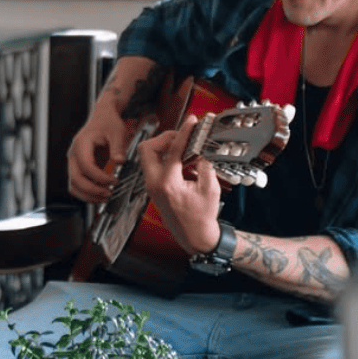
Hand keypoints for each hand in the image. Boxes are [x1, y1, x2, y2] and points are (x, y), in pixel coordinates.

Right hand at [66, 97, 127, 202]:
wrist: (103, 117)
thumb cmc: (108, 122)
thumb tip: (120, 162)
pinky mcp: (78, 168)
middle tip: (109, 193)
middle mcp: (74, 154)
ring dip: (88, 195)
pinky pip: (77, 185)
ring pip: (73, 185)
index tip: (114, 181)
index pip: (86, 166)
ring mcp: (74, 162)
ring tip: (105, 197)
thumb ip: (118, 147)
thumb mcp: (117, 131)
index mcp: (81, 144)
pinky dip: (87, 193)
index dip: (100, 177)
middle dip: (93, 190)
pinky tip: (100, 195)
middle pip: (76, 179)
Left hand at [137, 114, 222, 254]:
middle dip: (164, 138)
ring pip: (149, 157)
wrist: (195, 237)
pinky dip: (168, 159)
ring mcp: (152, 186)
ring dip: (166, 148)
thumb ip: (205, 165)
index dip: (183, 132)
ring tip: (187, 149)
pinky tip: (187, 162)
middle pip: (147, 148)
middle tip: (183, 137)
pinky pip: (156, 166)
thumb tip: (201, 148)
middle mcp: (154, 184)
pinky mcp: (154, 188)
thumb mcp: (210, 188)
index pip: (172, 149)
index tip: (191, 121)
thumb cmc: (202, 217)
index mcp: (167, 183)